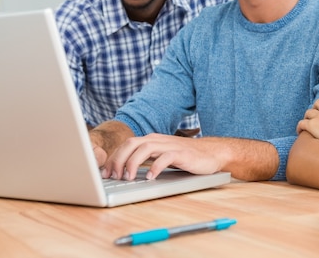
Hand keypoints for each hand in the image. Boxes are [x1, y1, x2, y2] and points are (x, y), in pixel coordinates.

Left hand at [100, 133, 222, 180]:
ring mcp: (170, 145)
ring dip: (133, 163)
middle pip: (131, 144)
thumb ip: (146, 159)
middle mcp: (158, 140)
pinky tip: (151, 177)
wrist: (211, 153)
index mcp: (151, 140)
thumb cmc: (185, 157)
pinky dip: (155, 167)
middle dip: (118, 160)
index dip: (114, 158)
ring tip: (129, 178)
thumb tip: (123, 171)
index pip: (126, 145)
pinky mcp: (182, 153)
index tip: (106, 174)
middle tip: (113, 177)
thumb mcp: (161, 156)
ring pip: (145, 148)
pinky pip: (165, 157)